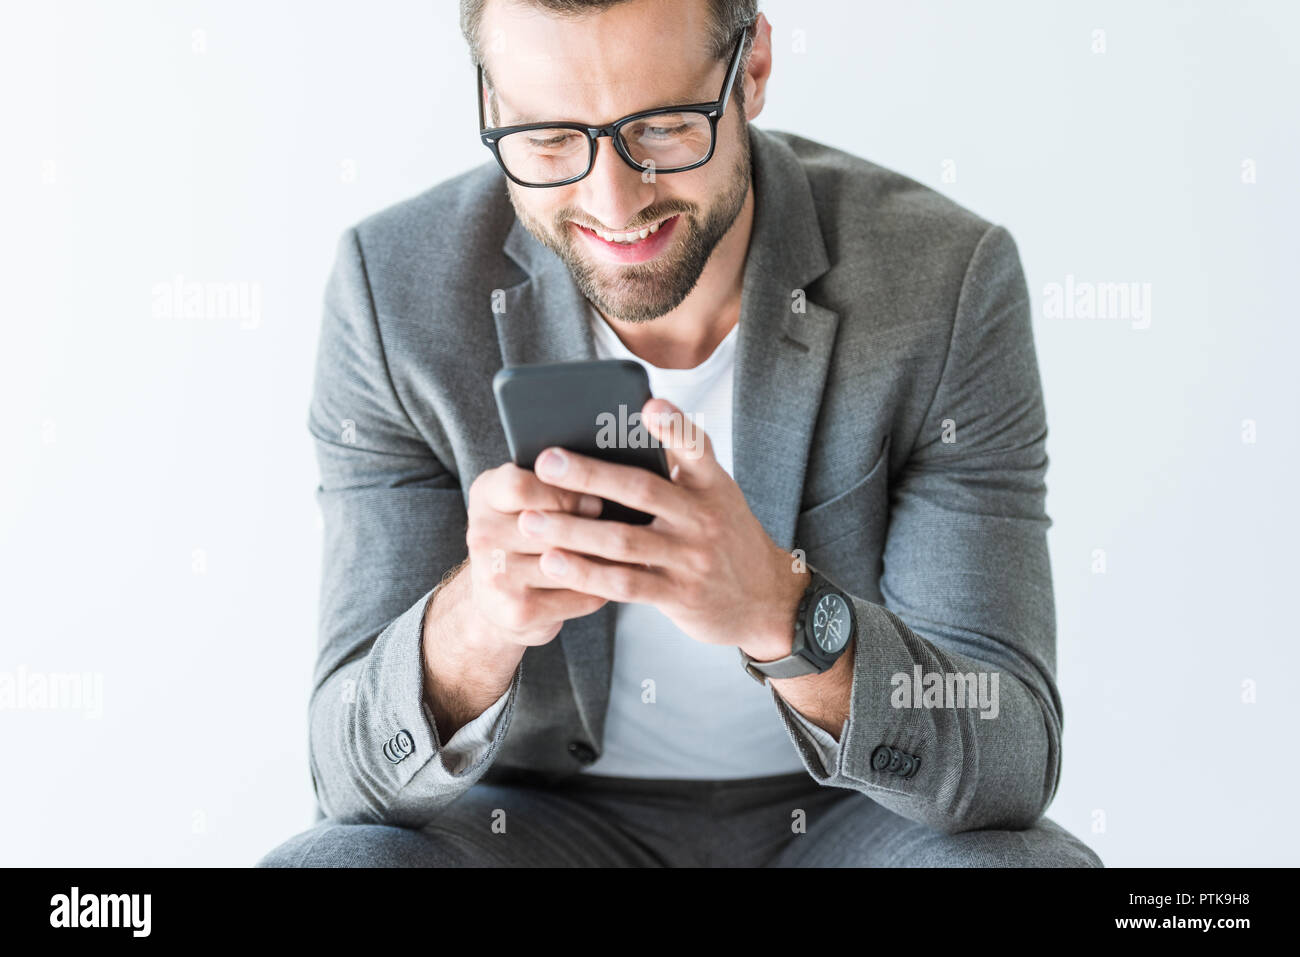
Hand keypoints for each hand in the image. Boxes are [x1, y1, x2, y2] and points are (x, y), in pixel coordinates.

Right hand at [461, 461, 611, 646]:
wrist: (497, 598)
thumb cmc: (525, 536)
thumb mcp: (526, 499)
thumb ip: (555, 482)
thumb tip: (611, 473)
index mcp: (486, 495)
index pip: (521, 485)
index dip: (565, 492)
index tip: (595, 499)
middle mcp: (481, 535)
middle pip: (550, 525)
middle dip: (592, 528)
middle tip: (624, 530)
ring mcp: (496, 576)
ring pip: (568, 562)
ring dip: (604, 559)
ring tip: (628, 554)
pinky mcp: (517, 611)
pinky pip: (576, 595)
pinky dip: (600, 588)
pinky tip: (612, 581)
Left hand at [522, 398, 808, 659]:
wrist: (767, 600)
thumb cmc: (724, 538)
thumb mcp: (716, 497)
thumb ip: (678, 471)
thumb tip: (620, 435)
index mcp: (713, 485)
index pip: (697, 448)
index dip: (674, 426)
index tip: (648, 403)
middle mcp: (704, 518)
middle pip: (642, 491)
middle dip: (589, 475)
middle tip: (546, 461)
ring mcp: (691, 558)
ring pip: (624, 541)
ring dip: (572, 530)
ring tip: (530, 520)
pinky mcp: (679, 595)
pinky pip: (625, 584)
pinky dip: (586, 574)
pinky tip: (554, 564)